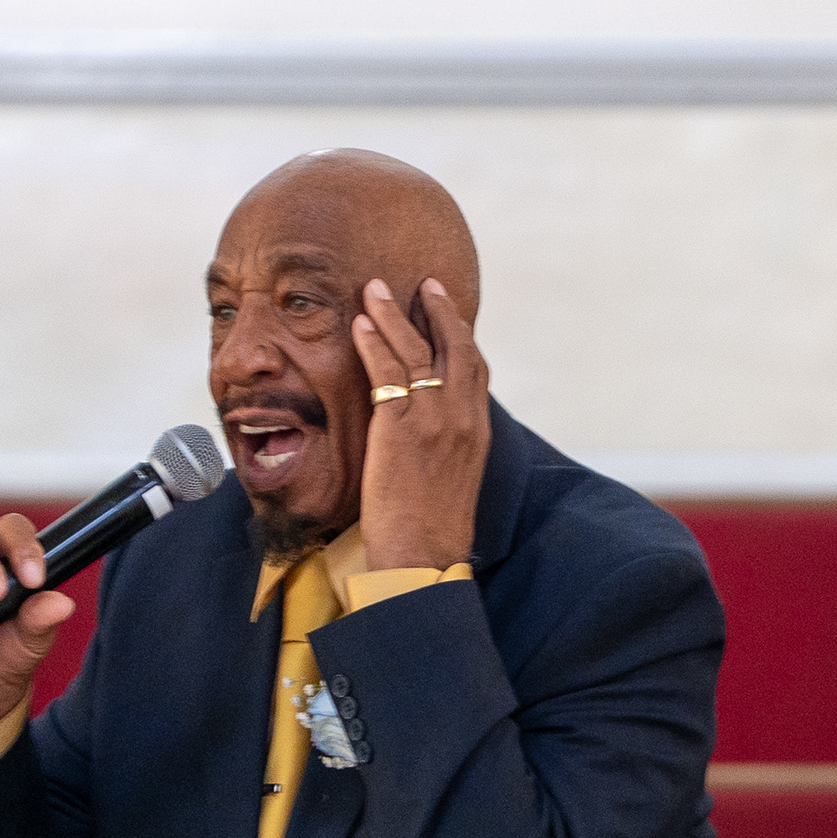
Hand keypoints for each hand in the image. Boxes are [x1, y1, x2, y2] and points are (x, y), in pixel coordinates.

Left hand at [349, 275, 490, 571]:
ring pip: (417, 352)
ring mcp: (433, 421)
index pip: (475, 368)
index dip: (461, 334)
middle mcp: (461, 418)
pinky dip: (374, 344)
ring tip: (374, 289)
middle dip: (437, 310)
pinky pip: (387, 374)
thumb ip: (447, 444)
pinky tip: (360, 324)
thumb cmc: (432, 526)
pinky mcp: (402, 430)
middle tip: (422, 282)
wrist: (424, 555)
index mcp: (476, 429)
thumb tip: (428, 430)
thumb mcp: (453, 477)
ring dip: (394, 315)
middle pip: (454, 347)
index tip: (447, 310)